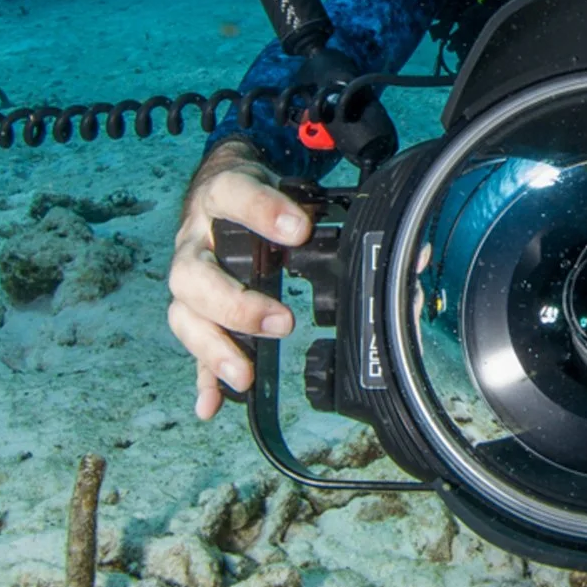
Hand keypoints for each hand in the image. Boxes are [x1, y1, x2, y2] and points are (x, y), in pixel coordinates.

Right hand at [165, 141, 312, 420]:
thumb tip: (403, 246)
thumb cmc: (253, 191)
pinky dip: (202, 376)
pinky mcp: (192, 306)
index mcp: (220, 196)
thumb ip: (321, 209)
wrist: (215, 186)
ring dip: (214, 348)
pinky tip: (212, 403)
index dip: (261, 211)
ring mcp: (190, 276)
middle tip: (282, 322)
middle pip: (192, 274)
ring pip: (183, 313)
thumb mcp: (280, 183)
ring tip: (245, 374)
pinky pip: (191, 345)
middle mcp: (195, 240)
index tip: (299, 230)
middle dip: (236, 304)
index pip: (232, 194)